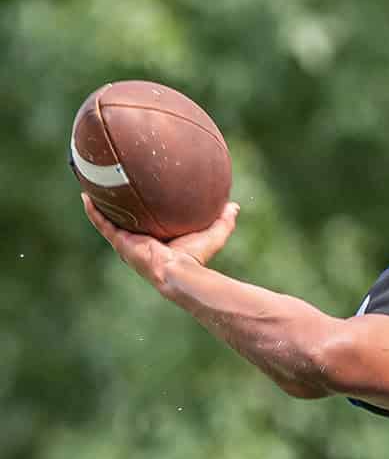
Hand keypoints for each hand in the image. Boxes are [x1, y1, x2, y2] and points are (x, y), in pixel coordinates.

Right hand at [82, 194, 238, 289]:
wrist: (179, 272)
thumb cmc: (196, 259)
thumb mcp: (213, 234)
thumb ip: (224, 221)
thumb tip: (234, 205)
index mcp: (157, 241)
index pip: (149, 223)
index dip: (144, 212)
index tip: (141, 196)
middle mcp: (139, 243)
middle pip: (126, 220)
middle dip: (118, 206)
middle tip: (111, 186)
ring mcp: (128, 243)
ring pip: (109, 220)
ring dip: (100, 204)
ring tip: (91, 185)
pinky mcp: (120, 243)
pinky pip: (102, 223)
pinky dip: (93, 211)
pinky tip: (85, 194)